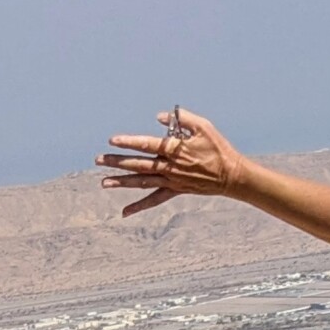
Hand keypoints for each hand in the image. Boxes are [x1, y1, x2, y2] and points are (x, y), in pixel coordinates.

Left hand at [97, 108, 242, 215]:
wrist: (231, 175)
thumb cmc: (218, 147)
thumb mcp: (203, 126)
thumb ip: (181, 119)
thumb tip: (159, 117)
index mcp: (175, 149)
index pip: (147, 144)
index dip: (129, 142)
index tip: (113, 140)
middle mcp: (170, 167)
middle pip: (139, 164)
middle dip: (117, 162)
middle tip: (98, 160)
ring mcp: (172, 181)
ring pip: (142, 182)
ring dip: (122, 182)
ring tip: (103, 182)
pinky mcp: (175, 191)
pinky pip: (154, 200)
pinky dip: (138, 206)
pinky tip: (124, 212)